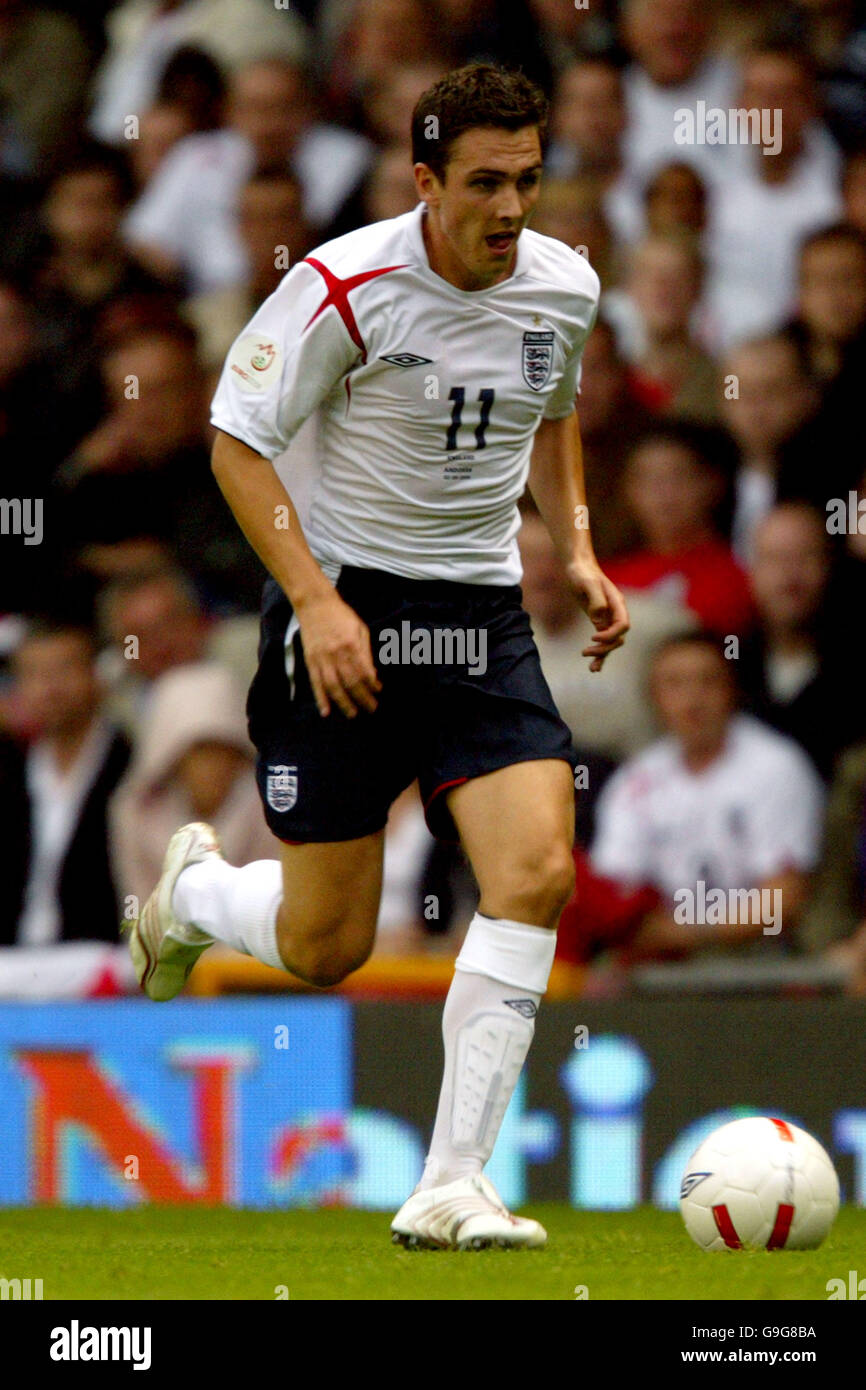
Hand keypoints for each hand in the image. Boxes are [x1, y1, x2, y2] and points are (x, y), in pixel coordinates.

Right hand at [296, 591, 381, 717]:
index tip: (378, 691)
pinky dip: (320, 698)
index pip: (364, 671)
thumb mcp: (360, 628)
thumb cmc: (341, 615)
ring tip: (352, 714)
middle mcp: (336, 654)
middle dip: (362, 698)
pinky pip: (315, 683)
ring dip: (343, 703)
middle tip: (371, 709)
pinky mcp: (310, 661)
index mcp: (351, 644)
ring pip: (333, 686)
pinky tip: (326, 711)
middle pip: (351, 682)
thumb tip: (372, 674)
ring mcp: (322, 659)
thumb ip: (366, 651)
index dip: (372, 684)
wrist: (315, 604)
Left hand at [567, 560, 629, 671]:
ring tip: (591, 668)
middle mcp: (615, 612)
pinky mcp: (598, 620)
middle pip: (618, 638)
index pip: (623, 625)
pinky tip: (594, 666)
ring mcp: (608, 617)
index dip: (610, 635)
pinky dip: (600, 653)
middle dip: (605, 648)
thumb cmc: (582, 572)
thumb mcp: (587, 584)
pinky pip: (603, 640)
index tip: (593, 636)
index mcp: (617, 603)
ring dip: (603, 655)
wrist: (577, 565)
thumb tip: (598, 620)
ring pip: (612, 642)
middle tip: (585, 652)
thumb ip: (596, 601)